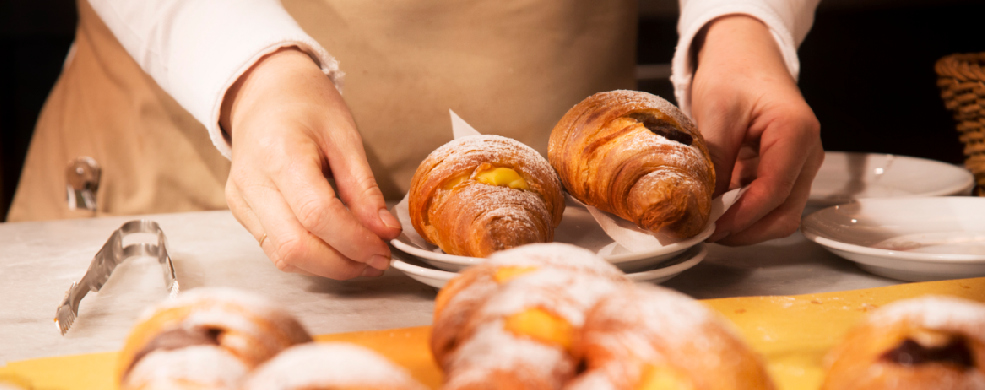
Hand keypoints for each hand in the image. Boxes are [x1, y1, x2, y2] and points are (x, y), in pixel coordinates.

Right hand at [220, 47, 400, 278]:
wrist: (263, 92)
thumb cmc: (307, 105)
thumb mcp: (345, 136)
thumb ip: (364, 188)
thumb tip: (386, 231)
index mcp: (279, 153)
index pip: (317, 213)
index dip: (355, 239)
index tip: (386, 246)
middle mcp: (252, 182)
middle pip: (295, 245)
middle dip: (343, 263)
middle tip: (378, 260)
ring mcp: (241, 201)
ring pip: (283, 257)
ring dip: (328, 267)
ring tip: (363, 259)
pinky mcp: (240, 212)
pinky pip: (275, 251)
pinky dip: (310, 260)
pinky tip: (337, 251)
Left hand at [690, 15, 823, 245]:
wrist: (745, 56)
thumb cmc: (734, 75)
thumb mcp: (717, 114)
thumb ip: (714, 161)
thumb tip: (701, 206)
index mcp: (796, 134)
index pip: (774, 192)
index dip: (741, 218)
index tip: (709, 229)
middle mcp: (807, 153)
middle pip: (785, 212)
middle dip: (746, 230)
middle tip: (706, 233)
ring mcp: (800, 164)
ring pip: (780, 212)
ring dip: (745, 225)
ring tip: (708, 224)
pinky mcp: (786, 169)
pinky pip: (769, 201)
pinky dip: (744, 211)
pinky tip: (716, 210)